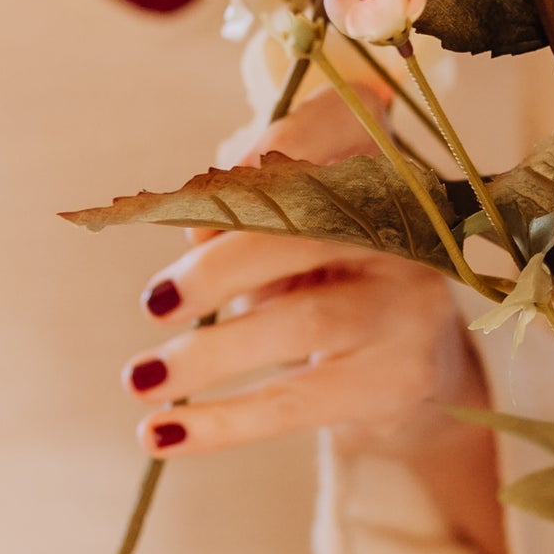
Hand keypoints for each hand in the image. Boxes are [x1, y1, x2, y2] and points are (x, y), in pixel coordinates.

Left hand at [125, 89, 509, 553]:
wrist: (409, 375)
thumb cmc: (327, 281)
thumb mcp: (289, 232)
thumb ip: (245, 213)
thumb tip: (194, 240)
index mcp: (380, 166)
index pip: (340, 120)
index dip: (267, 153)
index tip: (196, 209)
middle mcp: (410, 226)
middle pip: (310, 229)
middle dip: (218, 268)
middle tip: (151, 304)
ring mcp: (412, 303)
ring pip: (303, 321)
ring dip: (208, 354)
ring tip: (140, 378)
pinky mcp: (401, 379)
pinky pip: (298, 401)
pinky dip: (223, 422)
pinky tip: (162, 434)